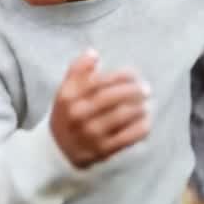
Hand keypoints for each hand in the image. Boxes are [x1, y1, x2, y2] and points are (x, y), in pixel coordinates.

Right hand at [49, 50, 150, 168]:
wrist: (57, 150)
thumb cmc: (67, 115)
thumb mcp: (65, 91)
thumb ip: (77, 70)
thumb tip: (93, 53)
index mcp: (68, 97)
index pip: (101, 80)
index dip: (121, 75)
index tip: (133, 74)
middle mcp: (78, 115)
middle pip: (113, 97)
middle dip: (134, 90)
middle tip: (145, 89)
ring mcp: (91, 134)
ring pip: (123, 116)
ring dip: (140, 108)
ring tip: (145, 105)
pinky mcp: (103, 150)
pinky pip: (128, 137)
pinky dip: (141, 128)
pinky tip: (145, 122)